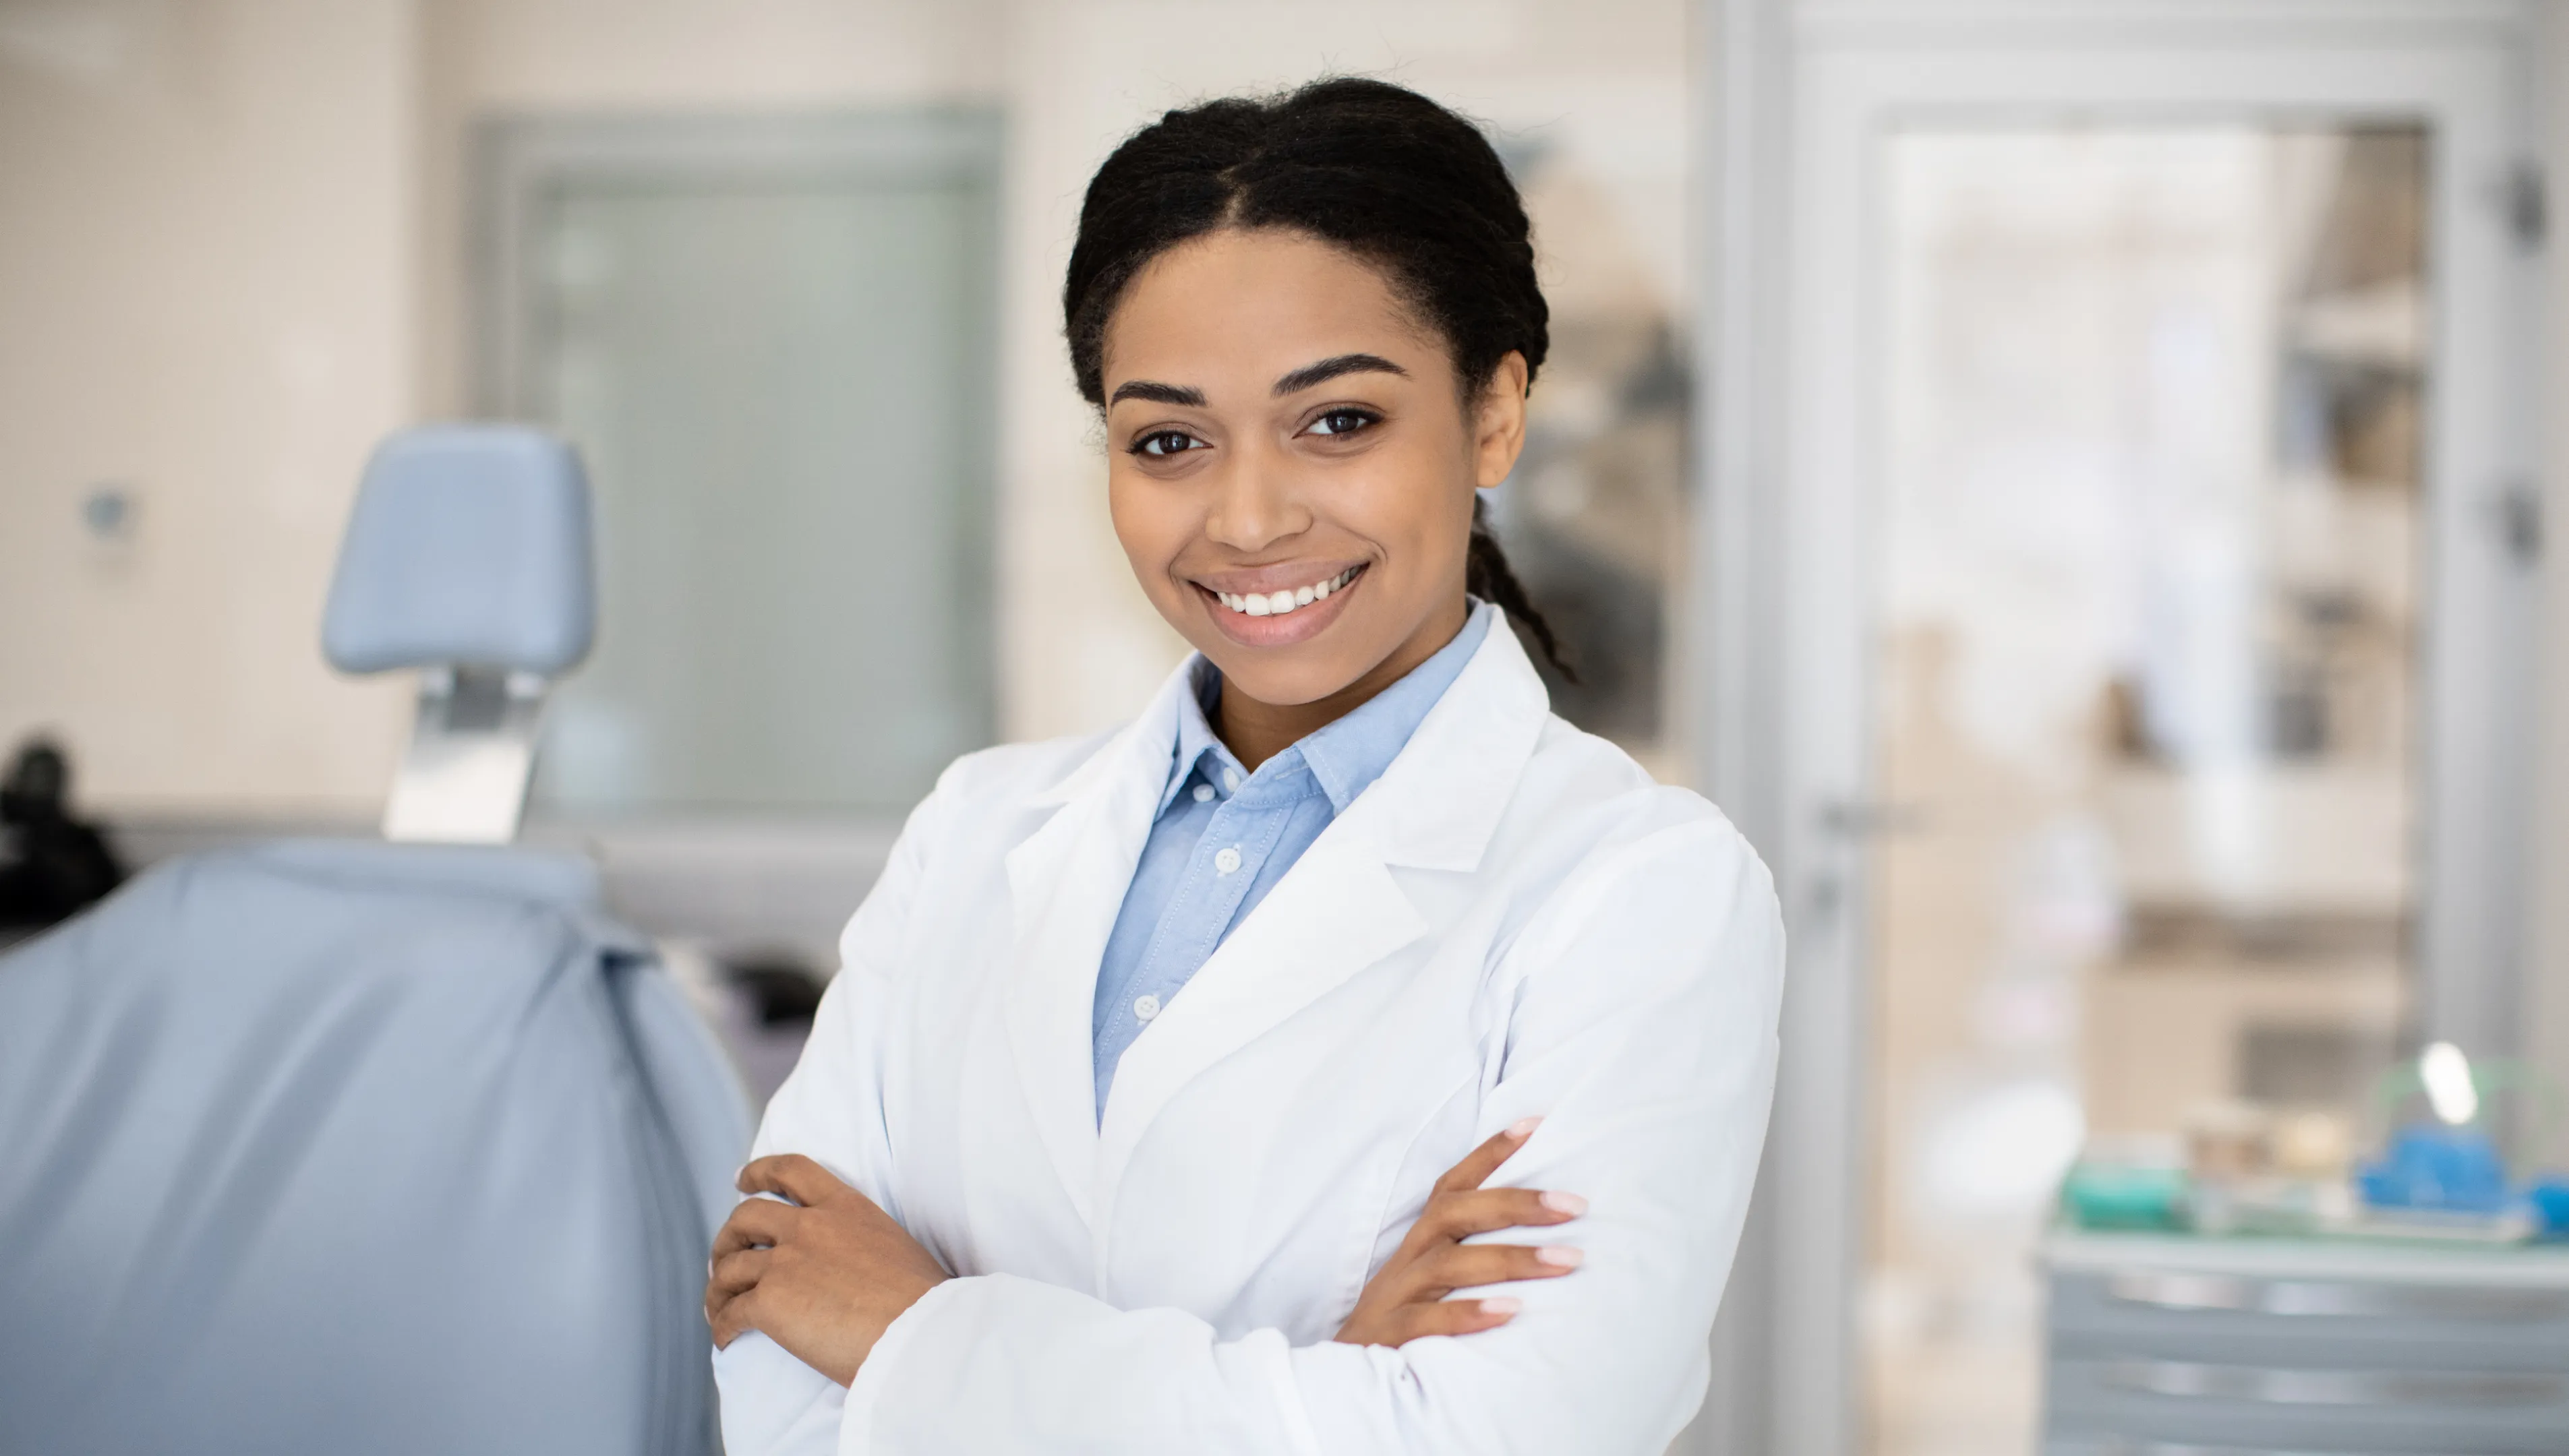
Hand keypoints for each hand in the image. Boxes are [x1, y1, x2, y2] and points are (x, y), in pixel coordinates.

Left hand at [705, 1153, 949, 1385]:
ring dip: (718, 1288)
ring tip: (717, 1306)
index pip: (792, 1171)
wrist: (919, 1334)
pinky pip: (730, 1312)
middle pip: (746, 1217)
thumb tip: (853, 1269)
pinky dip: (722, 1326)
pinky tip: (725, 1339)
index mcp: (846, 1207)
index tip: (740, 1180)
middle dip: (727, 1237)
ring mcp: (786, 1262)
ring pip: (730, 1267)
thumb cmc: (922, 1303)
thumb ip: (861, 1242)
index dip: (759, 1172)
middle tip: (724, 1258)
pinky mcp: (770, 1302)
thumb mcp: (894, 1247)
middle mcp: (810, 1226)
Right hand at [1333, 1117, 1585, 1346]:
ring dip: (1511, 1259)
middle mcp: (1410, 1257)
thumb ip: (1472, 1252)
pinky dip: (1468, 1313)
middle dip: (1517, 1203)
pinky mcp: (1390, 1336)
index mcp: (1422, 1239)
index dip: (1490, 1152)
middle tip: (1576, 1204)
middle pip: (1456, 1212)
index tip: (1535, 1124)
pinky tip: (1510, 1312)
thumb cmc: (1405, 1320)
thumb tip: (1544, 1236)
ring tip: (1567, 1260)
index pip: (1453, 1185)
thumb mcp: (1433, 1279)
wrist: (1343, 1376)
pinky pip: (1428, 1321)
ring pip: (1449, 1264)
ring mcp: (1397, 1295)